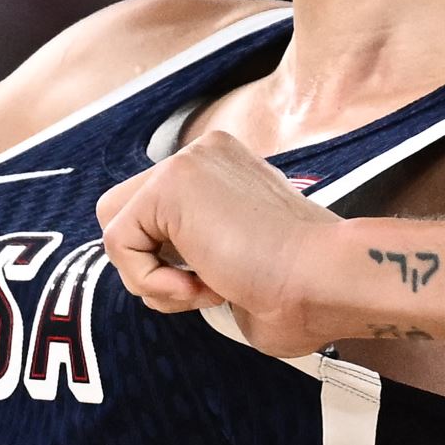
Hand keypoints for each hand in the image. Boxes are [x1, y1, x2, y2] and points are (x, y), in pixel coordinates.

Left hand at [96, 130, 341, 358]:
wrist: (326, 280)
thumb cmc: (300, 291)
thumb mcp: (236, 260)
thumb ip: (195, 251)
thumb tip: (149, 271)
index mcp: (223, 169)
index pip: (156, 216)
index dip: (171, 264)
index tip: (220, 285)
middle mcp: (203, 154)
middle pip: (125, 213)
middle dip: (151, 265)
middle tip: (203, 287)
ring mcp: (186, 161)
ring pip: (117, 228)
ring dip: (152, 278)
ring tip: (208, 287)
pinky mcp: (170, 182)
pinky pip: (118, 242)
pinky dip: (150, 281)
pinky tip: (202, 285)